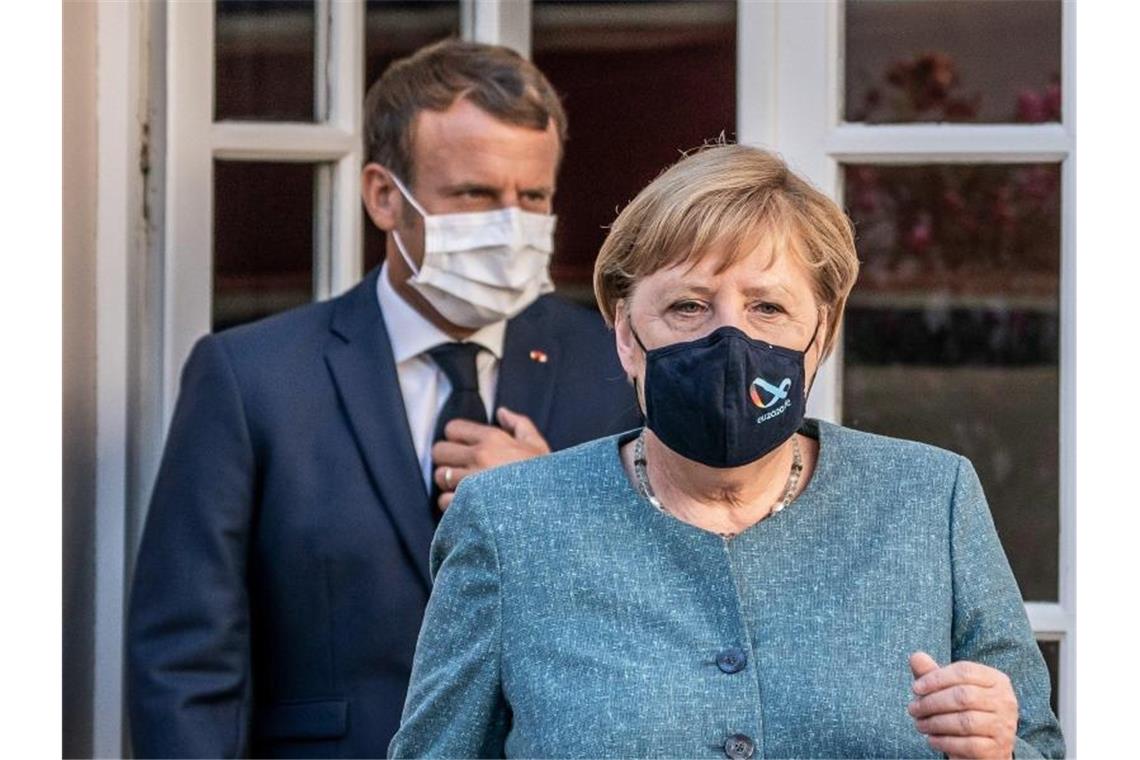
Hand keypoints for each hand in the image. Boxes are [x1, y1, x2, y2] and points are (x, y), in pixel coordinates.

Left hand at [431, 407, 550, 509]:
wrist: (551, 511)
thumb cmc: (545, 479)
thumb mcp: (538, 446)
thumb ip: (519, 424)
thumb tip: (502, 412)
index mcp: (493, 438)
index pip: (453, 428)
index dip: (456, 438)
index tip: (465, 449)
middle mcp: (479, 456)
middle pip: (439, 451)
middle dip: (447, 460)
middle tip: (461, 470)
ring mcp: (470, 481)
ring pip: (440, 477)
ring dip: (449, 484)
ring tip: (465, 490)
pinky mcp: (466, 505)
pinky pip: (444, 500)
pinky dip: (452, 506)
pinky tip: (467, 507)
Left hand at [908, 651, 1017, 758]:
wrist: (988, 747)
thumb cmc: (965, 710)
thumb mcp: (950, 689)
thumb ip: (933, 674)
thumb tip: (916, 657)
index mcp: (996, 679)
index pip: (964, 671)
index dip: (936, 678)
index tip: (915, 688)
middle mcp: (1005, 701)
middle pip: (963, 696)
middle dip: (932, 702)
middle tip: (913, 709)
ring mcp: (1004, 726)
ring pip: (965, 721)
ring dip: (935, 723)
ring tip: (919, 725)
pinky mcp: (998, 749)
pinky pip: (968, 745)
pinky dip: (945, 742)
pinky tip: (932, 740)